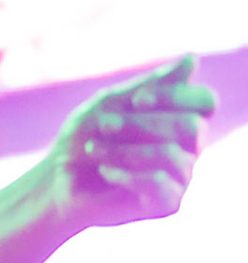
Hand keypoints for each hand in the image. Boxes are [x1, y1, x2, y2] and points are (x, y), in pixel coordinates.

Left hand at [46, 54, 217, 229]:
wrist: (57, 181)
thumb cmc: (83, 137)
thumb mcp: (110, 104)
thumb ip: (151, 84)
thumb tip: (192, 59)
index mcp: (180, 118)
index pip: (205, 102)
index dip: (176, 97)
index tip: (137, 100)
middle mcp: (189, 148)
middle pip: (191, 127)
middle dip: (141, 123)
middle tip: (104, 125)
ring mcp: (181, 176)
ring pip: (171, 155)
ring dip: (124, 149)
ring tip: (92, 149)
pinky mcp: (168, 203)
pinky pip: (160, 184)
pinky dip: (126, 174)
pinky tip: (105, 171)